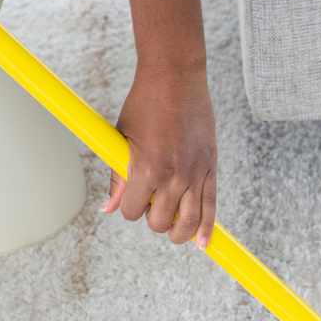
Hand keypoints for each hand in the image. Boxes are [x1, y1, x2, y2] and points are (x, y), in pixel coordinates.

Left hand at [101, 63, 217, 248]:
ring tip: (173, 229)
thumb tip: (109, 209)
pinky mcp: (211, 168)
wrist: (177, 78)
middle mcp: (174, 176)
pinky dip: (206, 228)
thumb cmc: (145, 104)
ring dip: (178, 232)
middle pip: (161, 222)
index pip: (134, 212)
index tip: (131, 198)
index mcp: (147, 168)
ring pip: (188, 223)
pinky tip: (202, 243)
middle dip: (153, 219)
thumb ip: (117, 177)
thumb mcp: (122, 139)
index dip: (130, 209)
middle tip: (152, 205)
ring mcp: (195, 173)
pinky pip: (211, 207)